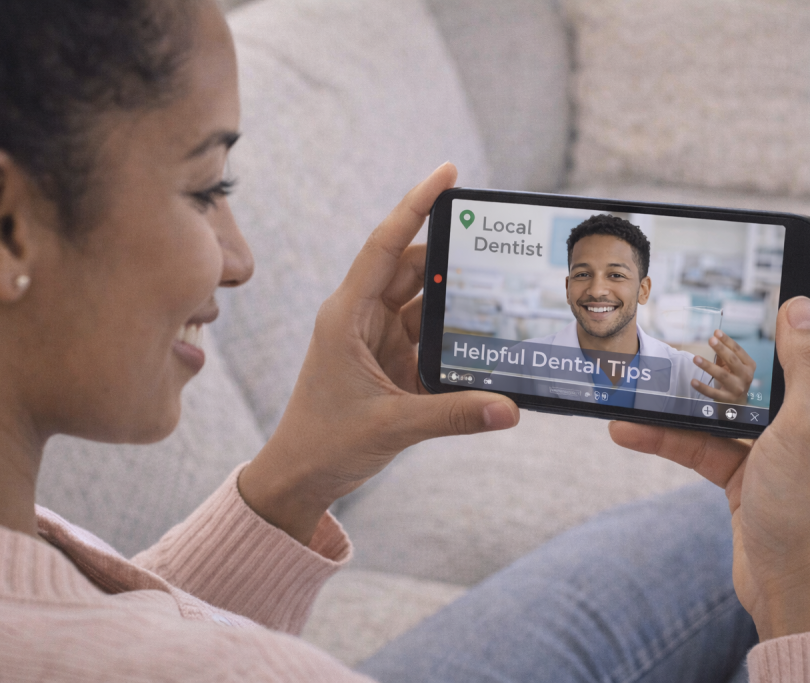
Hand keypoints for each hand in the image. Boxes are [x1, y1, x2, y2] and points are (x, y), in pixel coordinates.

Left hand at [238, 163, 519, 543]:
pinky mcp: (391, 364)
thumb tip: (510, 408)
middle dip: (452, 257)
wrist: (299, 477)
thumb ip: (452, 415)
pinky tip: (486, 337)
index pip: (385, 246)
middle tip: (498, 244)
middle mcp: (361, 318)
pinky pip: (429, 338)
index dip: (415, 206)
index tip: (447, 173)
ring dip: (457, 301)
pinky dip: (455, 337)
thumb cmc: (324, 444)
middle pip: (413, 270)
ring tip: (503, 291)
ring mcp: (377, 340)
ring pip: (425, 304)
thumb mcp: (391, 426)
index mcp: (347, 315)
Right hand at [610, 297, 809, 640]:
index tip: (763, 277)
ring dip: (683, 399)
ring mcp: (778, 450)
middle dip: (726, 348)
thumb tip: (800, 307)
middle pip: (769, 367)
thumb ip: (806, 365)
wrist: (791, 590)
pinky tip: (629, 430)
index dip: (801, 302)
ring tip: (644, 381)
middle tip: (691, 323)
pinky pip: (701, 444)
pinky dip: (666, 438)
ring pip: (726, 407)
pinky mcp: (744, 475)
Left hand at [690, 330, 755, 404]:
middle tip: (710, 340)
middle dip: (721, 349)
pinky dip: (703, 387)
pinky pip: (713, 392)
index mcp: (748, 365)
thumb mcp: (733, 366)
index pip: (738, 350)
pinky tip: (693, 381)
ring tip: (696, 358)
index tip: (716, 332)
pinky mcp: (727, 398)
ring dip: (708, 366)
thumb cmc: (734, 378)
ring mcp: (737, 388)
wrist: (738, 402)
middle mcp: (746, 376)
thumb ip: (724, 354)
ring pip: (722, 375)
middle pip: (732, 360)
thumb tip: (715, 336)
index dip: (727, 341)